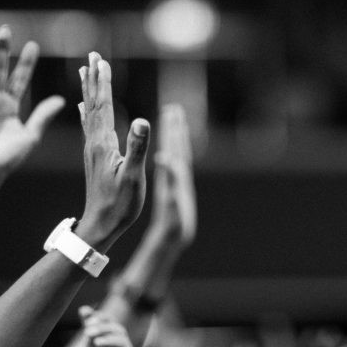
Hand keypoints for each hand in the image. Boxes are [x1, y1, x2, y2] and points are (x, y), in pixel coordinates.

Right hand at [0, 25, 63, 179]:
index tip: (33, 44)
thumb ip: (42, 116)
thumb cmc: (9, 157)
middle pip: (1, 69)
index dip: (26, 63)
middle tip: (7, 29)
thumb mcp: (31, 136)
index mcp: (12, 105)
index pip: (21, 78)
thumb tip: (61, 100)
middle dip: (4, 50)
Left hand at [67, 306, 136, 346]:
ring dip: (105, 328)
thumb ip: (87, 341)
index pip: (101, 327)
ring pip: (120, 332)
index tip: (84, 310)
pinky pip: (124, 345)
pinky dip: (111, 340)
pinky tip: (98, 344)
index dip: (94, 316)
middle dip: (101, 320)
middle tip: (88, 323)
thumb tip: (91, 320)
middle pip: (113, 325)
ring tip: (90, 333)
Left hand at [76, 52, 150, 245]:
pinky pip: (89, 126)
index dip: (103, 82)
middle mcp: (94, 142)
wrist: (100, 226)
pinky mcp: (94, 158)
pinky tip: (82, 108)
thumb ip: (137, 147)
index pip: (103, 105)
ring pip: (89, 112)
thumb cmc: (119, 204)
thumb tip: (141, 119)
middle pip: (93, 103)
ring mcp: (92, 150)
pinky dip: (87, 111)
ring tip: (85, 72)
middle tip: (92, 57)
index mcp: (104, 143)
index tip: (101, 60)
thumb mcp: (133, 176)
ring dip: (89, 91)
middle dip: (94, 79)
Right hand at [151, 104, 196, 243]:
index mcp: (178, 177)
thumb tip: (166, 159)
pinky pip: (172, 163)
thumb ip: (172, 181)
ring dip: (175, 137)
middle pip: (179, 147)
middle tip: (173, 109)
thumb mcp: (171, 202)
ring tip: (172, 121)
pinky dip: (170, 151)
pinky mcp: (173, 186)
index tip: (170, 115)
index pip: (176, 150)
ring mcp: (178, 180)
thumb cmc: (174, 223)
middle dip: (176, 129)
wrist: (178, 237)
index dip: (173, 133)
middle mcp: (180, 177)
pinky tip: (165, 147)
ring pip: (177, 153)